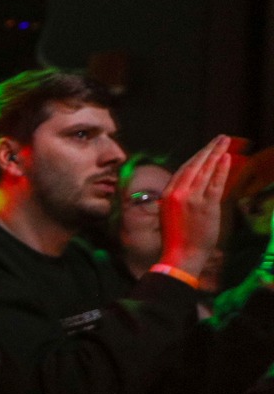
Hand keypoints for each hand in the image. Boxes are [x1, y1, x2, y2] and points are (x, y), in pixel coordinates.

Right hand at [161, 135, 232, 282]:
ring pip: (206, 171)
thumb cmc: (176, 239)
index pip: (184, 170)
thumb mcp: (171, 215)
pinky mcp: (206, 205)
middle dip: (208, 149)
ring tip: (225, 141)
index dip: (197, 157)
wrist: (180, 255)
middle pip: (195, 165)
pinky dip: (221, 169)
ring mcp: (192, 198)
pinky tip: (226, 158)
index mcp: (167, 195)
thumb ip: (179, 200)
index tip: (207, 150)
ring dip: (217, 153)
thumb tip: (190, 189)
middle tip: (220, 138)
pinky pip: (215, 183)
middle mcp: (178, 193)